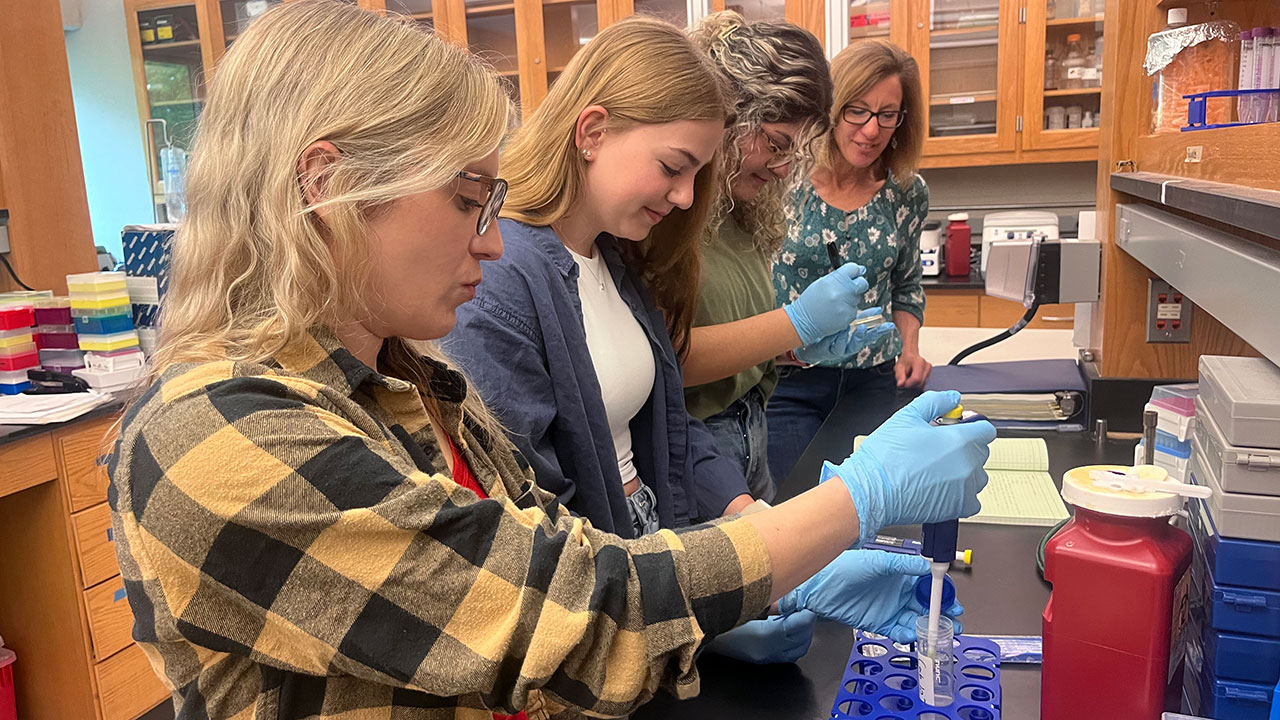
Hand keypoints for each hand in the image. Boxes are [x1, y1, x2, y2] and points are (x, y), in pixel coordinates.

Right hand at [705, 610, 817, 663]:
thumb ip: (770, 602)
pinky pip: (787, 655)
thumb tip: (788, 599)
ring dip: (802, 636)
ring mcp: (763, 658)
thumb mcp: (747, 604)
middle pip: (799, 642)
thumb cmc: (719, 615)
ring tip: (799, 620)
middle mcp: (766, 651)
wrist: (699, 633)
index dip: (805, 617)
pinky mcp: (760, 660)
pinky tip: (790, 630)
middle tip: (807, 610)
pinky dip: (794, 643)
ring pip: (796, 651)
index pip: (794, 628)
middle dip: (807, 626)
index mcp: (763, 636)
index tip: (808, 606)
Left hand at [778, 550, 963, 643]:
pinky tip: (913, 633)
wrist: (820, 585)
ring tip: (938, 631)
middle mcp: (897, 593)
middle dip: (941, 614)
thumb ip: (903, 565)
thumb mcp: (878, 562)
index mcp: (900, 575)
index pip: (927, 585)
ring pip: (915, 620)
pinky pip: (898, 631)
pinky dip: (907, 634)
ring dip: (927, 627)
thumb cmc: (844, 567)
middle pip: (925, 606)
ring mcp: (889, 609)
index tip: (951, 599)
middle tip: (953, 620)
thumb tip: (926, 566)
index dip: (941, 593)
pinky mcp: (879, 624)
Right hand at [783, 264, 869, 344]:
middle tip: (847, 289)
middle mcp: (842, 291)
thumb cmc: (812, 300)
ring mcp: (846, 305)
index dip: (855, 271)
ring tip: (835, 303)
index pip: (854, 268)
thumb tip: (861, 269)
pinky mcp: (849, 316)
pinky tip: (836, 311)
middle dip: (858, 285)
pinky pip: (854, 309)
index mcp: (835, 279)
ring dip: (850, 299)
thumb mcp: (822, 282)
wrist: (804, 321)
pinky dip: (847, 310)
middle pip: (862, 283)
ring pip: (858, 298)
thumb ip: (840, 275)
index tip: (854, 274)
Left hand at [794, 310, 895, 364]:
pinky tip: (843, 331)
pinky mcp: (830, 351)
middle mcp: (849, 343)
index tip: (889, 324)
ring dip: (858, 336)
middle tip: (884, 327)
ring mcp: (840, 348)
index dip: (880, 329)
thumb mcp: (841, 320)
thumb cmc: (825, 328)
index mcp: (852, 335)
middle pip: (866, 341)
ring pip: (853, 345)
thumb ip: (855, 314)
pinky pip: (837, 347)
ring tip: (862, 328)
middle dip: (875, 334)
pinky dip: (841, 339)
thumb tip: (872, 305)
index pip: (870, 332)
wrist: (806, 338)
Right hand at [826, 390, 995, 546]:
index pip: (986, 429)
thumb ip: (935, 402)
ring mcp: (965, 489)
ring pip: (977, 476)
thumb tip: (952, 398)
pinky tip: (941, 488)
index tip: (959, 428)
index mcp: (960, 440)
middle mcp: (968, 464)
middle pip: (981, 451)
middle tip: (938, 448)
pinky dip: (961, 494)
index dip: (972, 426)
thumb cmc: (885, 457)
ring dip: (964, 470)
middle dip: (965, 447)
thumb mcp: (906, 417)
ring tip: (937, 470)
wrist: (872, 491)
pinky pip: (971, 500)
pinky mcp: (958, 508)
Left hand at [895, 351, 931, 388]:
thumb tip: (901, 384)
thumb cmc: (905, 360)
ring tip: (908, 377)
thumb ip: (899, 376)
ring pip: (922, 385)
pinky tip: (913, 378)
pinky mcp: (929, 375)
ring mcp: (929, 371)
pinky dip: (917, 384)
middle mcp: (926, 366)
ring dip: (913, 385)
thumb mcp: (899, 367)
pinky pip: (923, 384)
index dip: (908, 384)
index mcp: (919, 362)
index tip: (903, 384)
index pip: (916, 379)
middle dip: (910, 385)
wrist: (910, 356)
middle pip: (920, 383)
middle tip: (904, 380)